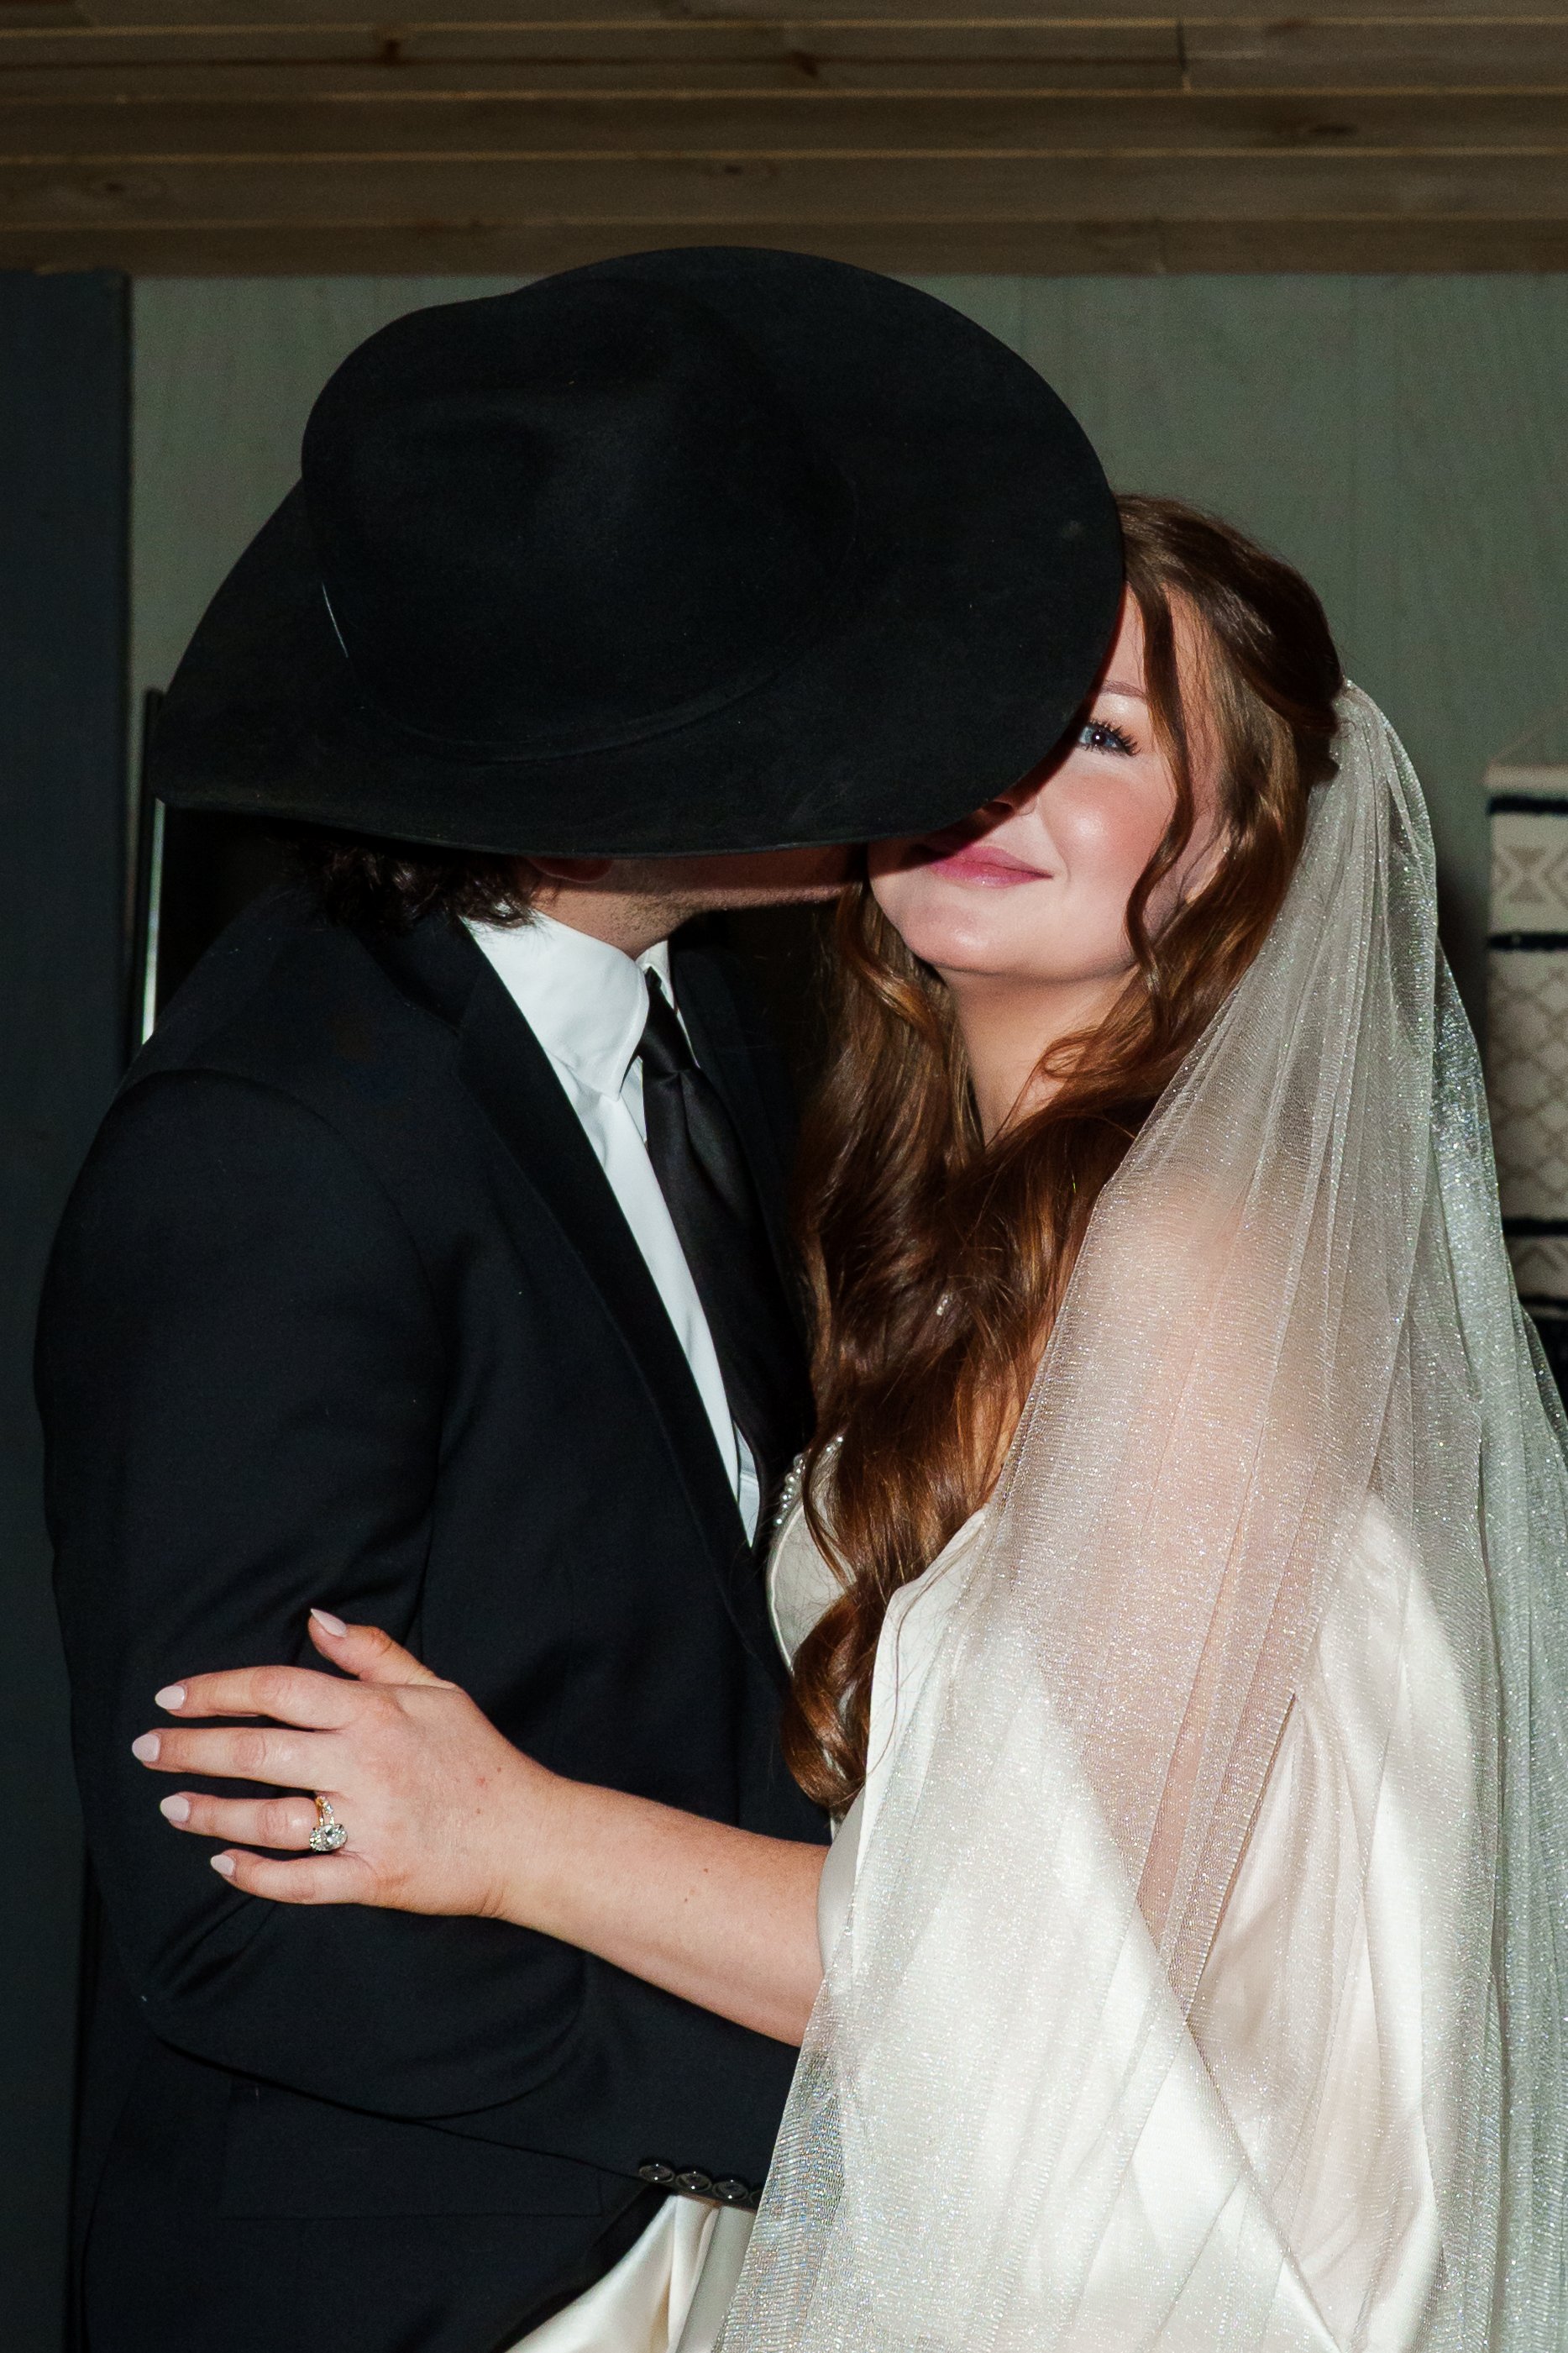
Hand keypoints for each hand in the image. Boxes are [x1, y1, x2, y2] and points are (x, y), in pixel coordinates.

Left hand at [133, 1610, 551, 1915]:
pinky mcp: (375, 1878)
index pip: (278, 1690)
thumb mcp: (436, 1690)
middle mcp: (366, 1765)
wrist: (530, 1835)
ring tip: (172, 1806)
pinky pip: (302, 1881)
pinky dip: (257, 1876)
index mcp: (376, 1713)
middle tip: (146, 1749)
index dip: (218, 1690)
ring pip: (270, 1820)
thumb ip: (372, 1654)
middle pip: (258, 1752)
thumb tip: (316, 1620)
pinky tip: (222, 1864)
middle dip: (192, 1750)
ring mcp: (369, 1825)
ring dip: (212, 1813)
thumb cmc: (478, 1759)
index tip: (173, 1696)